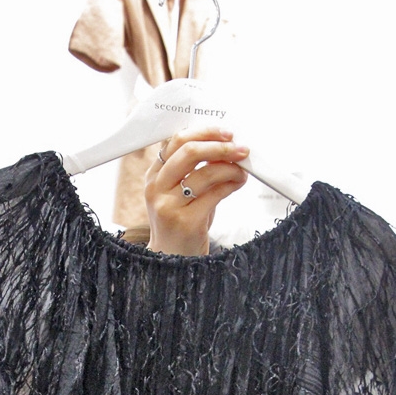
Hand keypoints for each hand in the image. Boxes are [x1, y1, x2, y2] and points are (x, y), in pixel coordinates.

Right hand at [144, 127, 248, 256]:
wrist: (173, 262)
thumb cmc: (181, 223)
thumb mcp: (178, 193)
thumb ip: (192, 169)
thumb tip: (224, 145)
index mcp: (154, 176)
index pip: (176, 141)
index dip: (203, 132)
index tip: (225, 133)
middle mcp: (157, 188)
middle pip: (189, 151)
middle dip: (219, 146)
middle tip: (240, 148)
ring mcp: (169, 206)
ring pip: (204, 172)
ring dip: (230, 167)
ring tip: (242, 170)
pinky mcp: (186, 221)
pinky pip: (215, 194)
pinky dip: (231, 184)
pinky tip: (238, 182)